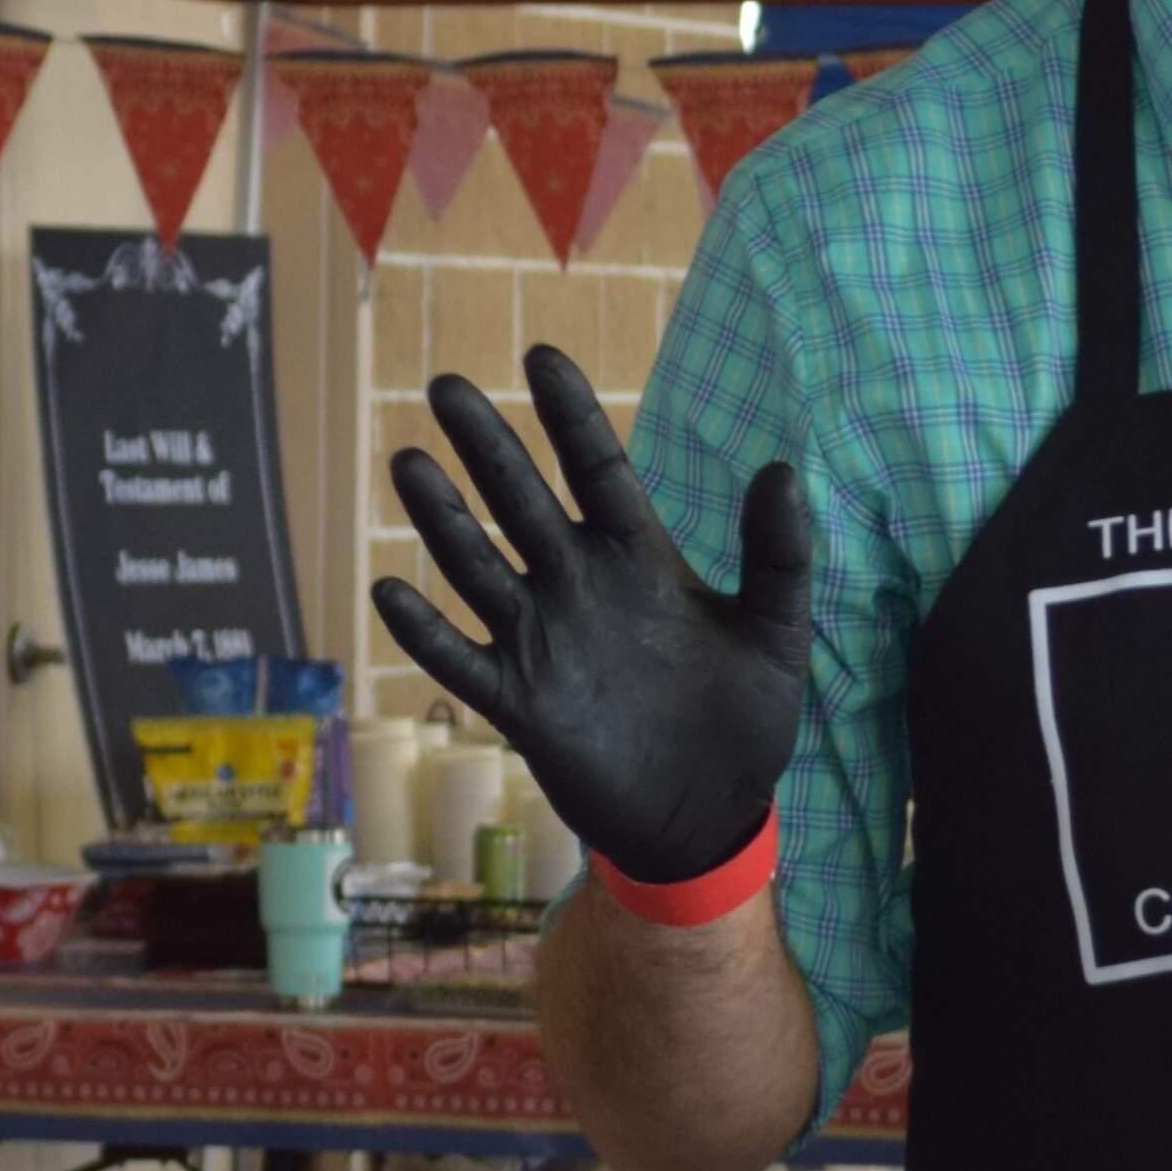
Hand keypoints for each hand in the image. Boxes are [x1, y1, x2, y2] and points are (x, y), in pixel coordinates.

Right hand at [376, 348, 811, 891]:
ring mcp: (543, 639)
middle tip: (446, 385)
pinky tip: (389, 590)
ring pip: (478, 566)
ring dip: (442, 518)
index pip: (596, 468)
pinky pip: (461, 658)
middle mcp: (579, 584)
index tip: (541, 355)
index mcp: (639, 557)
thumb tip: (781, 468)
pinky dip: (424, 630)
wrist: (709, 814)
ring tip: (409, 462)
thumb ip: (777, 555)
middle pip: (520, 499)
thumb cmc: (745, 719)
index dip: (570, 415)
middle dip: (485, 444)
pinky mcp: (520, 702)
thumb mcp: (777, 635)